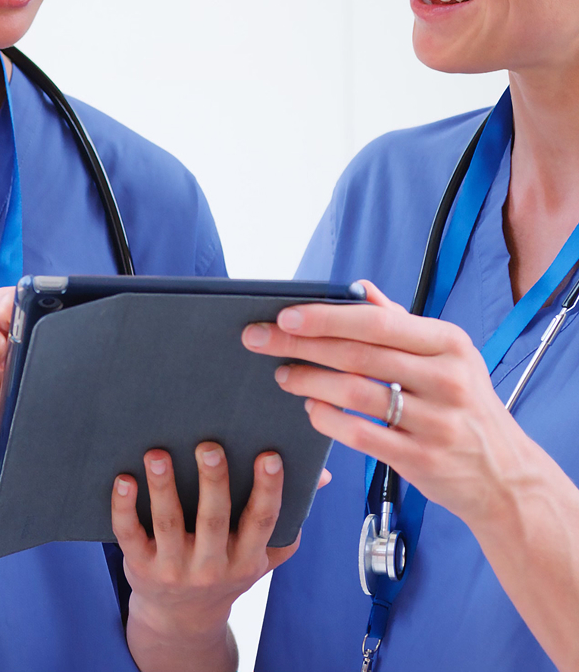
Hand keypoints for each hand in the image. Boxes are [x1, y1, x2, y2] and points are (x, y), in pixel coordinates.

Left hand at [111, 442, 297, 646]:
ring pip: (169, 523)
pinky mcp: (140, 566)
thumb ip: (290, 514)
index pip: (261, 521)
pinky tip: (123, 480)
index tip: (269, 455)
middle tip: (209, 445)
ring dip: (163, 487)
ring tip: (158, 454)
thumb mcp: (263, 552)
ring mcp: (174, 568)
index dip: (267, 489)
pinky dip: (124, 508)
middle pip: (213, 520)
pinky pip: (130, 536)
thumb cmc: (226, 569)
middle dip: (213, 482)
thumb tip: (322, 473)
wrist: (181, 621)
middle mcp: (212, 565)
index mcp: (246, 557)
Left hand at [242, 281, 524, 527]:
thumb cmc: (465, 408)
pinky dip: (328, 420)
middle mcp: (446, 378)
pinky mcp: (422, 459)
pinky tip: (311, 411)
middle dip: (301, 345)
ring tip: (284, 375)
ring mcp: (435, 421)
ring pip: (354, 393)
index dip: (326, 316)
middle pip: (358, 354)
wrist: (504, 477)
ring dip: (309, 382)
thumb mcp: (447, 358)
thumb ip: (401, 324)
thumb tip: (358, 288)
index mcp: (448, 343)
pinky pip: (360, 435)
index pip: (376, 321)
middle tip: (261, 339)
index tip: (285, 315)